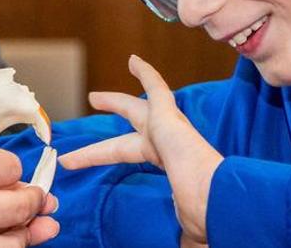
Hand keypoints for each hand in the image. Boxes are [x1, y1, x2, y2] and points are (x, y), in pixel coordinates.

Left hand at [59, 55, 221, 245]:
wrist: (209, 192)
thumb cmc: (201, 207)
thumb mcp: (186, 221)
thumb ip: (185, 234)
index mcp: (167, 163)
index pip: (127, 154)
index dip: (100, 155)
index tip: (81, 156)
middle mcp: (167, 142)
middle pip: (130, 126)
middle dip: (112, 114)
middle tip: (93, 101)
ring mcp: (168, 127)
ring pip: (135, 107)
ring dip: (116, 99)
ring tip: (96, 93)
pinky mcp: (169, 114)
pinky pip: (157, 88)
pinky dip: (146, 73)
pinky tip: (133, 60)